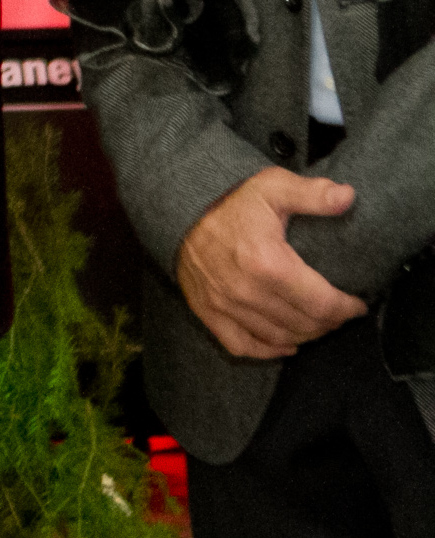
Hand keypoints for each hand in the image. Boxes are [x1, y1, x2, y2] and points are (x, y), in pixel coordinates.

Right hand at [176, 166, 367, 357]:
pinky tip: (284, 343)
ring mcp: (224, 305)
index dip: (347, 309)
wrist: (179, 208)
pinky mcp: (207, 312)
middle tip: (338, 312)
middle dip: (329, 322)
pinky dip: (267, 351)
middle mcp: (246, 291)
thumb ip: (313, 194)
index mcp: (267, 263)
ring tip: (316, 323)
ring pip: (279, 337)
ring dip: (305, 335)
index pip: (323, 304)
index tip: (357, 304)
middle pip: (304, 325)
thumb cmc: (230, 199)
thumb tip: (348, 196)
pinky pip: (242, 345)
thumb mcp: (273, 187)